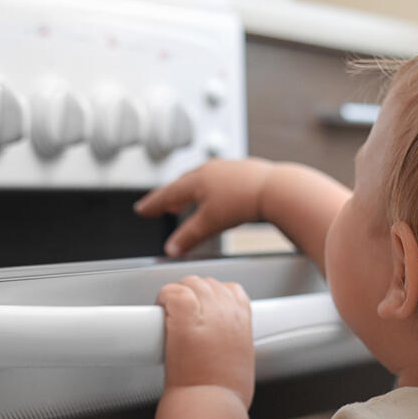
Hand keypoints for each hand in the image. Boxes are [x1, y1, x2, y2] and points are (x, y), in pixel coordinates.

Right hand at [134, 158, 274, 256]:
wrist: (275, 189)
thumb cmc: (244, 202)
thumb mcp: (210, 224)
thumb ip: (188, 237)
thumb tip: (171, 250)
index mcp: (196, 180)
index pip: (166, 193)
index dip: (152, 204)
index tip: (142, 209)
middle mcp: (208, 169)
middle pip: (181, 184)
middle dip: (169, 197)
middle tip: (161, 207)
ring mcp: (225, 167)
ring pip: (200, 180)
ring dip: (188, 192)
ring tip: (185, 204)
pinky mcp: (241, 170)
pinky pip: (216, 179)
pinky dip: (207, 189)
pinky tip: (214, 198)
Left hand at [156, 276, 254, 407]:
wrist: (210, 404)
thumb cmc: (224, 394)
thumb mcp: (242, 363)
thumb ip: (234, 346)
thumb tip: (224, 349)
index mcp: (243, 322)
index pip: (231, 291)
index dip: (214, 297)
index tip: (204, 308)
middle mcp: (227, 312)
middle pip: (208, 284)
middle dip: (193, 295)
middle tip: (182, 315)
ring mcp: (207, 312)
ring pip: (190, 283)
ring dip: (178, 294)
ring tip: (169, 313)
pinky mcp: (184, 315)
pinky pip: (172, 291)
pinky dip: (163, 297)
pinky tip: (160, 311)